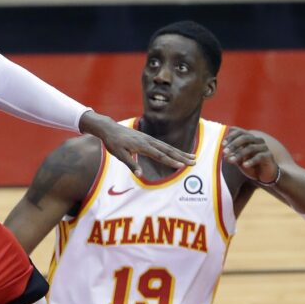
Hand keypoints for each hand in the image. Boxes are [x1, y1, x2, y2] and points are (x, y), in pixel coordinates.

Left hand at [79, 111, 194, 177]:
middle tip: (194, 162)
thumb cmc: (113, 143)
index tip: (181, 166)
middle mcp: (148, 141)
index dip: (171, 162)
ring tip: (192, 156)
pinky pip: (163, 145)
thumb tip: (140, 175)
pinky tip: (178, 153)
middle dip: (182, 157)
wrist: (110, 128)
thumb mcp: (119, 155)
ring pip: (168, 147)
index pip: (159, 155)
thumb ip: (131, 164)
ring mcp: (149, 139)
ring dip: (180, 153)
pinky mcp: (148, 139)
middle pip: (168, 150)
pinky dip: (173, 149)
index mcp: (142, 146)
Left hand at [222, 126, 278, 184]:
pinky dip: (251, 161)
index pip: (239, 132)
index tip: (222, 144)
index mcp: (249, 138)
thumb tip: (224, 153)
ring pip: (250, 147)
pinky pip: (259, 156)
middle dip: (233, 144)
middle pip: (245, 138)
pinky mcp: (268, 155)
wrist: (264, 174)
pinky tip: (244, 165)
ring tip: (231, 160)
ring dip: (239, 154)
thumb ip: (231, 155)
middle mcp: (257, 140)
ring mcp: (264, 147)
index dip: (231, 136)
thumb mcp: (238, 159)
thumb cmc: (249, 164)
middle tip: (225, 152)